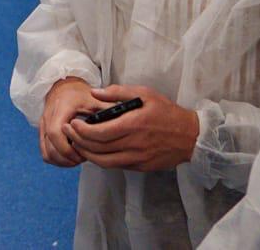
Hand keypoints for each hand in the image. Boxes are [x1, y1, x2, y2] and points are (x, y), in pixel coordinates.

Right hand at [38, 77, 99, 166]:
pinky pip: (45, 152)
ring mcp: (43, 126)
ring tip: (78, 157)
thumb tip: (123, 119)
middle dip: (68, 158)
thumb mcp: (94, 98)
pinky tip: (70, 156)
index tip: (82, 153)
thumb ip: (106, 108)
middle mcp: (48, 117)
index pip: (55, 133)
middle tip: (83, 158)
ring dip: (63, 160)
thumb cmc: (79, 94)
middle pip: (50, 148)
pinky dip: (57, 159)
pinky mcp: (43, 132)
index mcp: (61, 108)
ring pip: (47, 153)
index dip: (67, 148)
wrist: (64, 87)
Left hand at [65, 84, 199, 171]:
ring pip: (104, 161)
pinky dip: (101, 160)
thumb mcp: (145, 94)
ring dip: (87, 154)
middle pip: (98, 149)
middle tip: (68, 132)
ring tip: (77, 143)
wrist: (190, 136)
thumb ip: (118, 92)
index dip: (81, 130)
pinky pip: (116, 165)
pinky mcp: (141, 167)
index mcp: (133, 124)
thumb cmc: (167, 112)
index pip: (99, 133)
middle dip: (78, 141)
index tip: (72, 123)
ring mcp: (137, 158)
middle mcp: (134, 144)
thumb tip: (94, 93)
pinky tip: (95, 151)